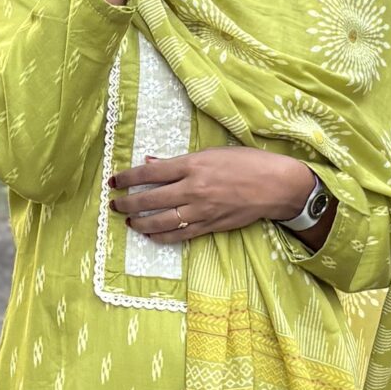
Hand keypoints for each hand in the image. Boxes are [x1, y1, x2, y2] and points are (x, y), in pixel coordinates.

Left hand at [108, 147, 318, 243]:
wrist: (276, 185)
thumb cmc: (247, 163)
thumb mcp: (212, 153)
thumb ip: (178, 161)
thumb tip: (151, 162)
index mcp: (193, 165)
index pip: (151, 173)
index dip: (128, 177)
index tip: (114, 180)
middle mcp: (194, 189)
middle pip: (151, 199)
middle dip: (128, 202)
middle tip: (115, 204)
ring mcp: (201, 210)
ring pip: (162, 221)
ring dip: (141, 222)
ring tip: (129, 221)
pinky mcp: (210, 226)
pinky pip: (180, 235)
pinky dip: (162, 236)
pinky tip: (151, 235)